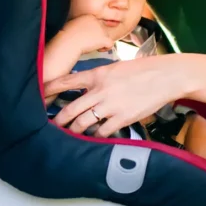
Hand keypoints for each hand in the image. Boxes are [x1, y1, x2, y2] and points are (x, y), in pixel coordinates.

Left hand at [46, 53, 188, 136]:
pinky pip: (101, 132)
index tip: (40, 94)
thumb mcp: (116, 68)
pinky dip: (95, 136)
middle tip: (51, 125)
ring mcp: (110, 106)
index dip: (51, 88)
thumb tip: (86, 85)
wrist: (165, 77)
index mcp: (98, 74)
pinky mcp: (122, 118)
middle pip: (71, 108)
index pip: (67, 81)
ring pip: (82, 123)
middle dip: (58, 119)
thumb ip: (100, 77)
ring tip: (70, 134)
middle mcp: (100, 90)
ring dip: (74, 130)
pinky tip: (94, 137)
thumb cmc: (142, 71)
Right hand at [63, 15, 113, 53]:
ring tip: (93, 47)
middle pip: (103, 29)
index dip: (93, 31)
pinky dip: (106, 48)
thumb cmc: (67, 36)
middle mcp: (97, 21)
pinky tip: (99, 50)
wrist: (68, 42)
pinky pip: (110, 44)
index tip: (86, 37)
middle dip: (98, 36)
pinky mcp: (104, 38)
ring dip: (101, 42)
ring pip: (107, 36)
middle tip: (90, 43)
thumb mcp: (73, 25)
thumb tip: (84, 32)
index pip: (97, 23)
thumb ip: (81, 26)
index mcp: (89, 16)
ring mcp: (101, 29)